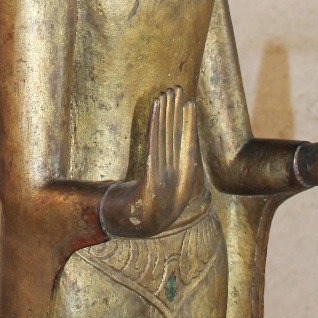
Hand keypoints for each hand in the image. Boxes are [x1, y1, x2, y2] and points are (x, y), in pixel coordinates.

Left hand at [101, 87, 200, 237]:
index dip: (188, 123)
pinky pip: (154, 146)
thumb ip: (167, 170)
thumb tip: (174, 146)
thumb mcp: (159, 190)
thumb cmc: (143, 209)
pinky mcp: (151, 182)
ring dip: (167, 113)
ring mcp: (165, 182)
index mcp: (184, 183)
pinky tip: (156, 109)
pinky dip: (157, 124)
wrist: (128, 229)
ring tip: (167, 92)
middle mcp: (177, 181)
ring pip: (166, 138)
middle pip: (176, 138)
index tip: (189, 102)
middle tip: (177, 88)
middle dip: (177, 112)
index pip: (188, 145)